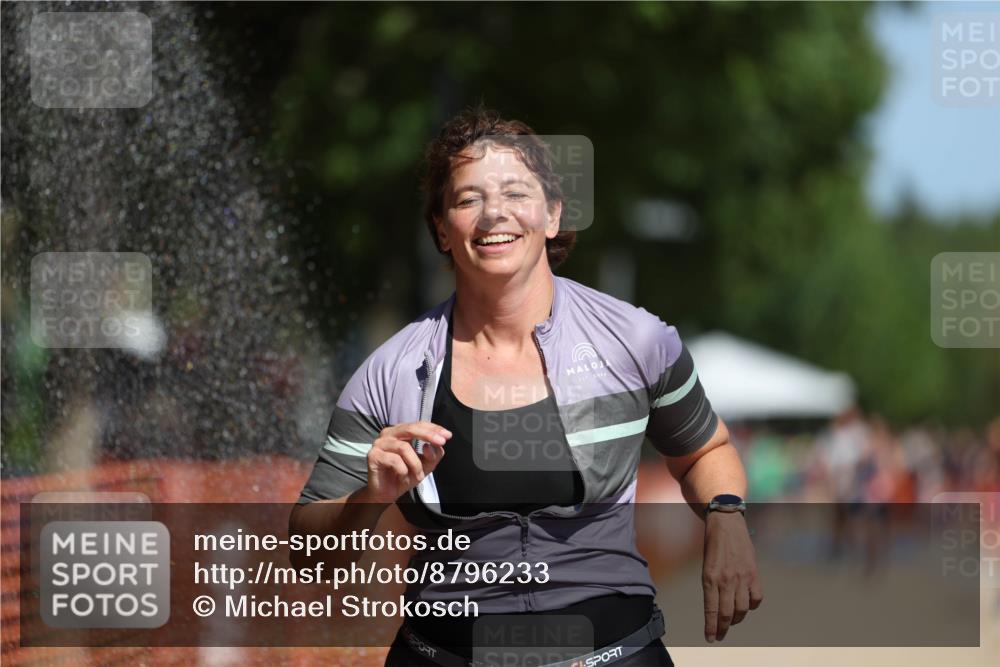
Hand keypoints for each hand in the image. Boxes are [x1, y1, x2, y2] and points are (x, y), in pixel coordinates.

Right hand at [364, 422, 450, 503]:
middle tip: (441, 442)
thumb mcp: (425, 465)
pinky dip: (403, 470)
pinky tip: (402, 476)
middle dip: (428, 435)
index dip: (434, 428)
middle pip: (411, 428)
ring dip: (416, 464)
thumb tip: (430, 446)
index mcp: (400, 432)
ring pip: (404, 447)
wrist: (385, 494)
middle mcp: (388, 434)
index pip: (418, 424)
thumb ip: (433, 455)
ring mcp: (379, 443)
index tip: (448, 435)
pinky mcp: (373, 455)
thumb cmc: (403, 476)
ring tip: (419, 476)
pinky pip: (394, 460)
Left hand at [702, 511, 762, 642]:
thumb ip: (711, 585)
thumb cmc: (713, 545)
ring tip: (731, 621)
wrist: (727, 524)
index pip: (711, 609)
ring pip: (742, 609)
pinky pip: (756, 598)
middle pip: (726, 613)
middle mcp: (725, 580)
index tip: (711, 638)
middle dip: (723, 628)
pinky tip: (746, 606)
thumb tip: (716, 607)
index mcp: (709, 578)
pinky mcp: (754, 573)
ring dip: (736, 619)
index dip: (711, 626)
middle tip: (720, 635)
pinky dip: (752, 606)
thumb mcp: (706, 566)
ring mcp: (741, 577)